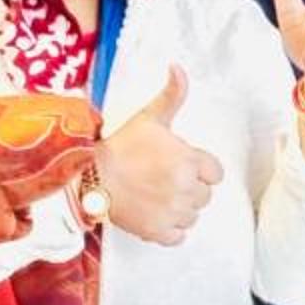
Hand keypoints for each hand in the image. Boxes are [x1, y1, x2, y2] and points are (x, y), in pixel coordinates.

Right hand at [97, 65, 222, 244]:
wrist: (89, 176)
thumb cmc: (120, 146)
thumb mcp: (149, 117)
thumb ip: (172, 95)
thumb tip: (178, 67)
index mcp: (190, 162)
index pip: (215, 173)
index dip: (200, 169)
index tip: (181, 165)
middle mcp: (187, 190)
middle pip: (205, 196)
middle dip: (189, 188)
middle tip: (164, 179)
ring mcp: (173, 213)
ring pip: (192, 216)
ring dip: (180, 209)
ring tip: (156, 195)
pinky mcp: (158, 232)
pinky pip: (178, 236)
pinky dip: (169, 230)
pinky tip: (154, 214)